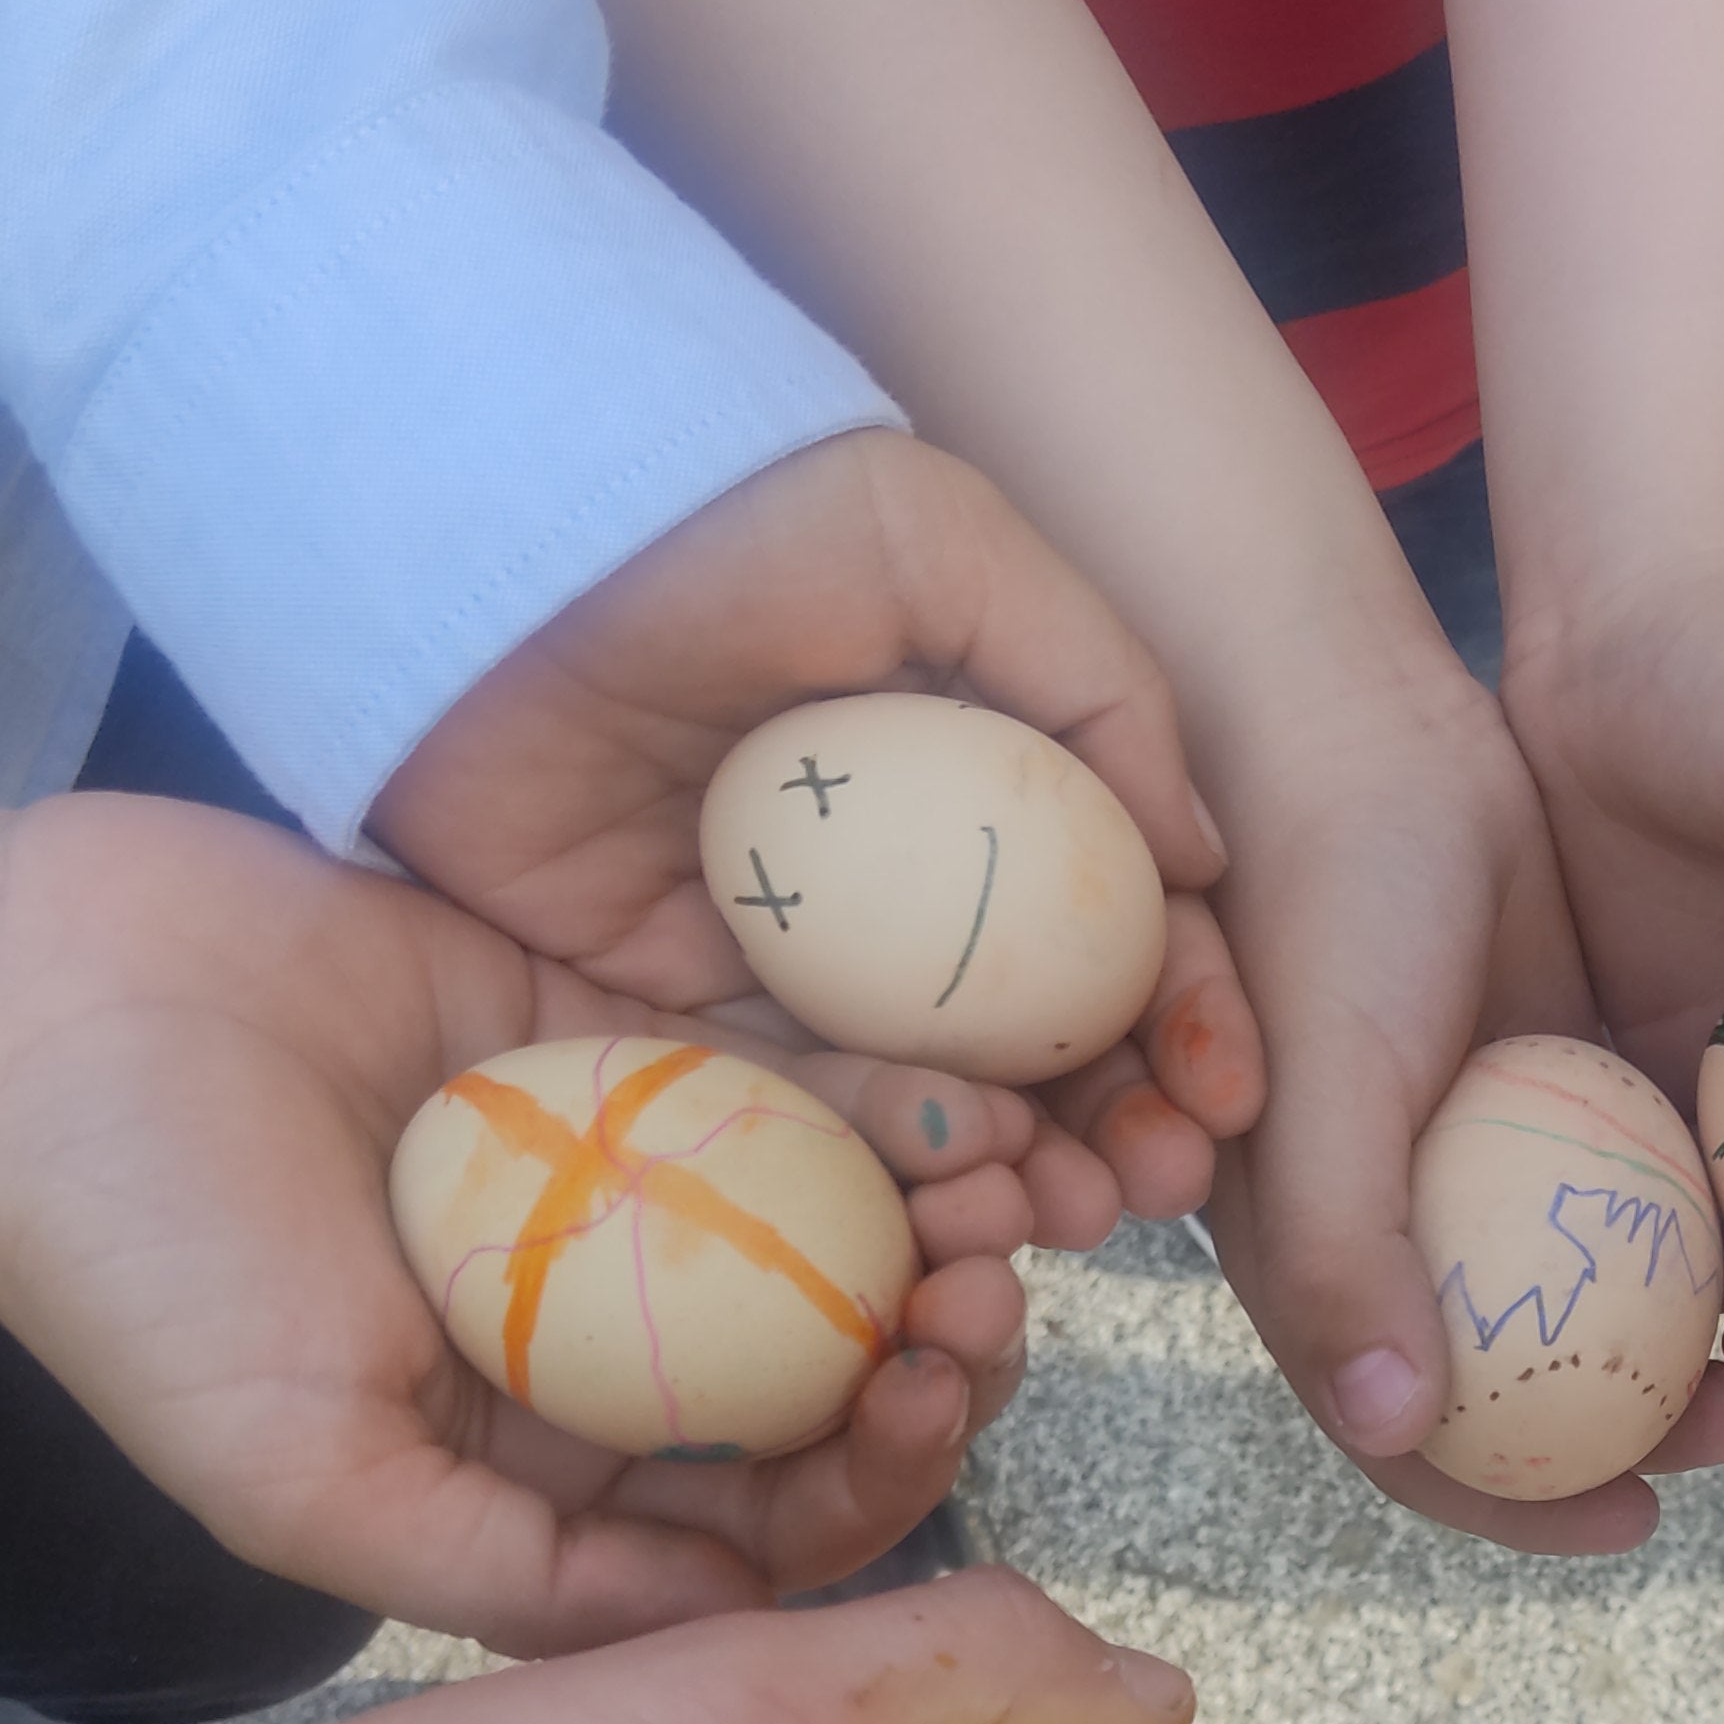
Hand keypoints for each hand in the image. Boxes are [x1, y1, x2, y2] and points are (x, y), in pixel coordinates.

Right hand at [0, 795, 1048, 1649]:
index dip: (876, 1480)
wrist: (12, 1008)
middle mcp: (591, 1339)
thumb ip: (518, 1581)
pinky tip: (959, 1086)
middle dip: (935, 1349)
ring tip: (1005, 1184)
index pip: (761, 1515)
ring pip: (830, 1223)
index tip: (938, 1408)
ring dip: (935, 1217)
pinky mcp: (600, 1032)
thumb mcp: (307, 1483)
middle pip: (825, 1371)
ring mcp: (607, 1180)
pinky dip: (880, 1089)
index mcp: (534, 1468)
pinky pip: (778, 1068)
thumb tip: (735, 1636)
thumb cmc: (131, 1262)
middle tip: (988, 1294)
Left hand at [368, 429, 1259, 1237]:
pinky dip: (885, 1161)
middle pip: (1036, 1038)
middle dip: (1117, 1127)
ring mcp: (782, 957)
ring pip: (929, 1098)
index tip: (1226, 1090)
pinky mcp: (666, 1012)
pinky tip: (956, 1183)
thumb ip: (1094, 688)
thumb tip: (1200, 864)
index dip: (1184, 1013)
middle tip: (1159, 1186)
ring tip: (1071, 1210)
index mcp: (972, 778)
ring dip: (1018, 1168)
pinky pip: (794, 1111)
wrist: (497, 546)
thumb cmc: (725, 512)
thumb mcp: (940, 548)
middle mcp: (890, 882)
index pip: (1110, 922)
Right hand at [1191, 663, 1723, 1550]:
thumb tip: (1400, 1423)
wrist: (1357, 727)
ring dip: (1706, 1338)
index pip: (1422, 1437)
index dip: (1524, 1507)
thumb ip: (1340, 1250)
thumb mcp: (1321, 1086)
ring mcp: (1505, 1158)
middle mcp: (1420, 1229)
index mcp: (1333, 1265)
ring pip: (1618, 1297)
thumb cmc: (1312, 910)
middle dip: (1651, 1433)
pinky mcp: (1577, 1080)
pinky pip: (1661, 1187)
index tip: (1644, 1521)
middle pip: (1540, 1388)